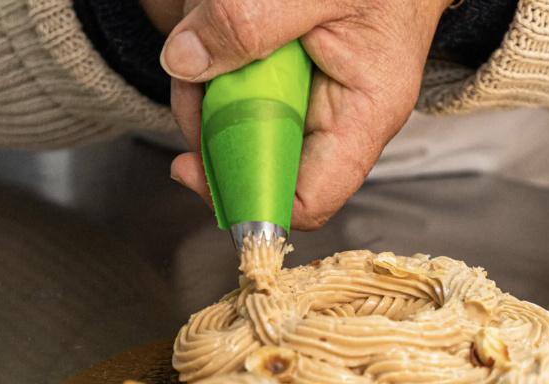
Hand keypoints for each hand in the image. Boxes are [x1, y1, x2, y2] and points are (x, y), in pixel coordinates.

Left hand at [149, 0, 450, 229]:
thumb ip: (251, 20)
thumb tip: (185, 61)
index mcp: (363, 116)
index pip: (307, 199)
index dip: (248, 197)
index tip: (191, 169)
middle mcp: (335, 120)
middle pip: (257, 160)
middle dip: (210, 119)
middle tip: (191, 70)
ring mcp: (308, 101)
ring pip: (236, 120)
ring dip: (205, 79)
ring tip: (212, 20)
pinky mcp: (287, 80)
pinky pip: (236, 85)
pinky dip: (215, 55)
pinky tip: (222, 19)